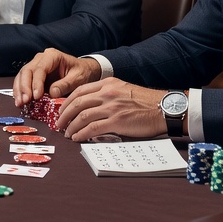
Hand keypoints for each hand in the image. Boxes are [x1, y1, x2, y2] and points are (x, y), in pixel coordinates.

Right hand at [13, 48, 99, 105]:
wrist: (85, 71)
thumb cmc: (82, 72)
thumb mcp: (78, 78)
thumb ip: (66, 84)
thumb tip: (52, 93)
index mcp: (53, 56)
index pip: (40, 69)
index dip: (36, 83)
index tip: (36, 96)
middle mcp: (41, 59)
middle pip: (27, 71)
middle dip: (24, 87)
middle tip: (24, 101)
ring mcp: (36, 66)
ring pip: (22, 75)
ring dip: (19, 90)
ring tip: (20, 103)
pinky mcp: (34, 75)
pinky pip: (23, 81)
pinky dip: (20, 91)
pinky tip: (20, 101)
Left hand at [55, 79, 169, 141]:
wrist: (164, 108)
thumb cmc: (145, 102)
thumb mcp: (123, 89)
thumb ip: (107, 94)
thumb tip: (90, 107)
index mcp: (108, 84)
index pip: (80, 91)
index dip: (67, 102)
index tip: (61, 111)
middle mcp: (107, 93)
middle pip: (77, 103)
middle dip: (64, 115)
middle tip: (59, 124)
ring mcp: (112, 107)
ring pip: (82, 116)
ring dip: (71, 126)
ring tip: (66, 133)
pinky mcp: (117, 121)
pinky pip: (93, 128)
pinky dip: (81, 133)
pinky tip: (77, 138)